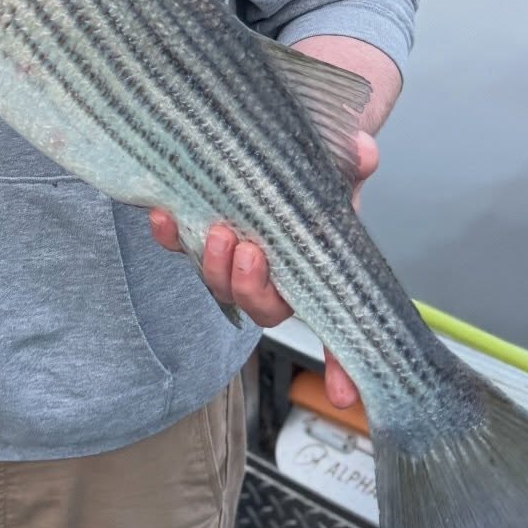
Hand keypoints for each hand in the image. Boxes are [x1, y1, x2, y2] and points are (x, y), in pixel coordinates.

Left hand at [147, 132, 376, 410]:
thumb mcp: (340, 157)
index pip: (334, 325)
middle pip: (262, 307)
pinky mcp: (197, 234)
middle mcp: (276, 271)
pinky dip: (170, 237)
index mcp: (317, 266)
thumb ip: (354, 159)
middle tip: (248, 251)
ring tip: (217, 231)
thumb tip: (363, 154)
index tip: (345, 395)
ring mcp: (233, 257)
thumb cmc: (312, 160)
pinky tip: (164, 216)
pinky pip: (179, 247)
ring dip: (214, 267)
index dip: (342, 365)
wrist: (269, 132)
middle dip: (251, 288)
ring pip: (220, 287)